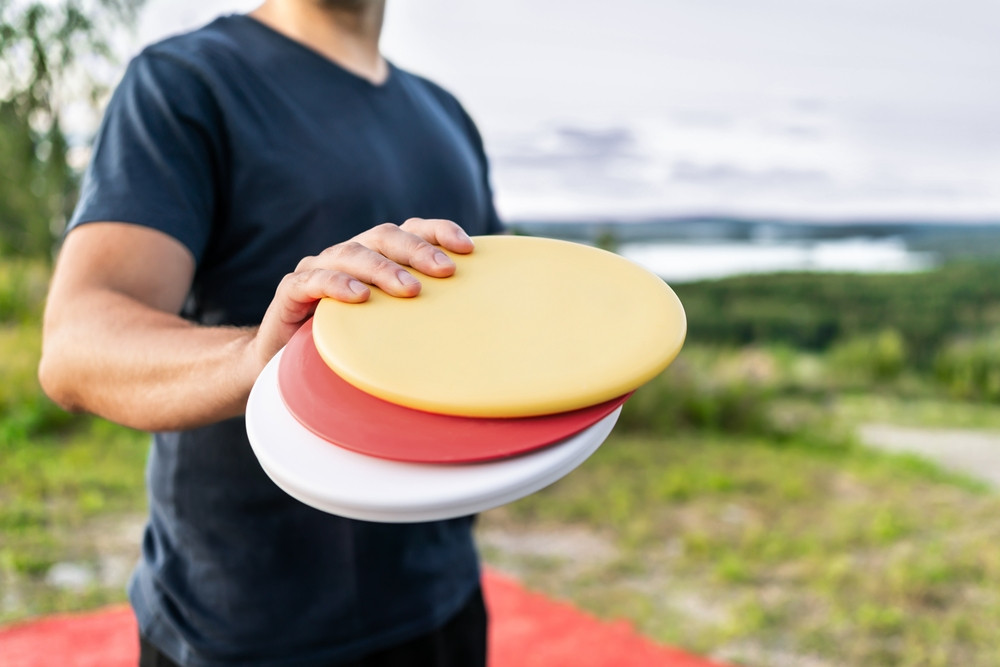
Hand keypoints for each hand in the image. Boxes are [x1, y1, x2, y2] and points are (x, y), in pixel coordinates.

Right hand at [250, 217, 474, 369]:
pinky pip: (313, 281)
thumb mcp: (392, 329)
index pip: (410, 230)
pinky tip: (359, 296)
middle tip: (446, 271)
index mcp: (376, 257)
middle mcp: (348, 256)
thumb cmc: (349, 346)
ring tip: (410, 290)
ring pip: (352, 253)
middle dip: (417, 250)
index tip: (468, 249)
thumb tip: (477, 328)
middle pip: (384, 236)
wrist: (284, 365)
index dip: (438, 232)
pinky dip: (336, 284)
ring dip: (382, 268)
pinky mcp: (291, 291)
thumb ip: (422, 319)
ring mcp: (318, 270)